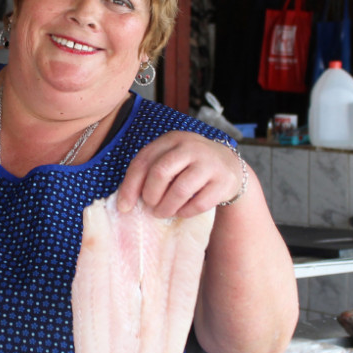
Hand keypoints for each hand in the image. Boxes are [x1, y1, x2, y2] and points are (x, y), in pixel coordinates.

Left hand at [115, 131, 244, 218]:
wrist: (229, 165)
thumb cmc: (189, 166)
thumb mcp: (170, 159)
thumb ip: (149, 172)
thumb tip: (125, 201)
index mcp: (172, 139)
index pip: (143, 161)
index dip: (130, 186)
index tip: (124, 206)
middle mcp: (191, 147)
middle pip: (160, 172)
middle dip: (150, 195)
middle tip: (149, 206)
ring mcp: (209, 163)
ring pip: (180, 189)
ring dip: (166, 207)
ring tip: (162, 213)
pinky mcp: (223, 182)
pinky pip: (199, 203)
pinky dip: (185, 212)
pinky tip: (181, 212)